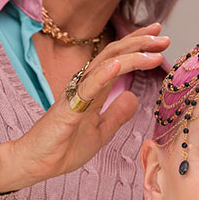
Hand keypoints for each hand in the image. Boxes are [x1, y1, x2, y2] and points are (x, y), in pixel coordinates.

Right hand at [0, 23, 168, 192]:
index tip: (160, 38)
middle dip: (139, 43)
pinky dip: (103, 75)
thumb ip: (116, 115)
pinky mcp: (67, 110)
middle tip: (163, 35)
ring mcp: (74, 95)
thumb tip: (134, 98)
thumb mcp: (100, 132)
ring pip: (104, 65)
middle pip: (113, 55)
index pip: (117, 61)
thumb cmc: (62, 147)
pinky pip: (86, 89)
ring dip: (129, 54)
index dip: (138, 47)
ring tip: (151, 47)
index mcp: (93, 90)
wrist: (35, 163)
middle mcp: (84, 86)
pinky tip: (119, 65)